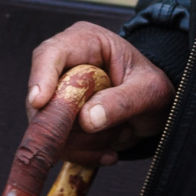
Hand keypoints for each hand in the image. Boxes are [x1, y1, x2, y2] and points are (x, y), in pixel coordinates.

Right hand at [26, 22, 175, 167]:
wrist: (155, 108)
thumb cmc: (152, 88)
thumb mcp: (149, 91)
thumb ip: (122, 102)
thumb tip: (87, 119)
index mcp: (86, 42)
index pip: (51, 54)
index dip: (41, 77)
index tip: (40, 102)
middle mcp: (65, 64)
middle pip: (43, 95)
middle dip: (67, 122)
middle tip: (97, 131)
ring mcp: (58, 93)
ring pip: (48, 125)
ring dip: (82, 141)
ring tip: (116, 134)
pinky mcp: (58, 120)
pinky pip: (57, 143)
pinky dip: (81, 153)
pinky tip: (107, 152)